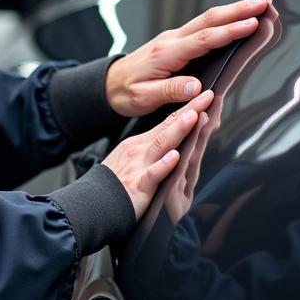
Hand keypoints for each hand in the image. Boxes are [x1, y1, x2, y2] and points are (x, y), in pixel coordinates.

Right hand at [103, 90, 214, 219]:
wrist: (93, 204)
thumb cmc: (114, 183)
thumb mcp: (131, 158)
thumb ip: (152, 149)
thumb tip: (173, 141)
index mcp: (141, 144)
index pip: (168, 122)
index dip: (188, 109)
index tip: (205, 96)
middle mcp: (141, 151)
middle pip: (168, 127)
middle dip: (189, 111)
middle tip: (206, 97)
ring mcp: (139, 166)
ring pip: (161, 145)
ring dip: (178, 130)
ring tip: (192, 117)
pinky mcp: (138, 185)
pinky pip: (152, 174)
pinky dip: (163, 165)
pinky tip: (174, 157)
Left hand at [105, 0, 269, 117]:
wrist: (108, 84)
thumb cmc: (125, 92)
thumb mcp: (144, 97)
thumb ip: (170, 91)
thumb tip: (197, 87)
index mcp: (166, 53)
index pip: (203, 39)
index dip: (229, 32)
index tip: (251, 24)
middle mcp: (171, 40)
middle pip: (209, 20)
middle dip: (238, 10)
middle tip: (263, 4)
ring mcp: (173, 39)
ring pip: (207, 20)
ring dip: (233, 12)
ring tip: (257, 6)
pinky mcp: (176, 42)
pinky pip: (202, 27)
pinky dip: (222, 20)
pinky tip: (235, 20)